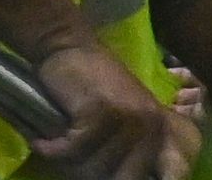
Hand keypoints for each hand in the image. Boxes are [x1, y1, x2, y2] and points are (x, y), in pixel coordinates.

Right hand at [25, 38, 192, 179]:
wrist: (66, 44)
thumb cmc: (91, 80)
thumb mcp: (124, 113)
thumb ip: (132, 146)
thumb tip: (123, 177)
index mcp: (159, 128)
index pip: (169, 174)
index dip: (142, 179)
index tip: (110, 175)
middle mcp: (150, 125)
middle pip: (125, 176)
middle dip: (94, 174)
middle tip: (72, 163)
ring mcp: (127, 119)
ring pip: (96, 165)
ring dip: (69, 162)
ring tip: (54, 148)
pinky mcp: (99, 113)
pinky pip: (74, 149)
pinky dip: (53, 149)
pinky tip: (42, 142)